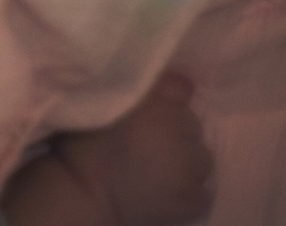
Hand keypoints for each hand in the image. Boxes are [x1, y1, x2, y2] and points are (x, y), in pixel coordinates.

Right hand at [0, 71, 212, 225]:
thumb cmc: (84, 147)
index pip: (181, 91)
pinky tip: (168, 194)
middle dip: (176, 133)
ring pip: (202, 159)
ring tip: (161, 171)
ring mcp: (189, 167)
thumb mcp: (103, 102)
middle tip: (150, 146)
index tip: (150, 116)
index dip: (167, 103)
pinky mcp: (192, 199)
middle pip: (192, 125)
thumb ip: (141, 87)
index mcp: (156, 101)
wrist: (82, 196)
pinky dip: (190, 194)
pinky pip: (202, 193)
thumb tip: (184, 86)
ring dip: (186, 163)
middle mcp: (179, 129)